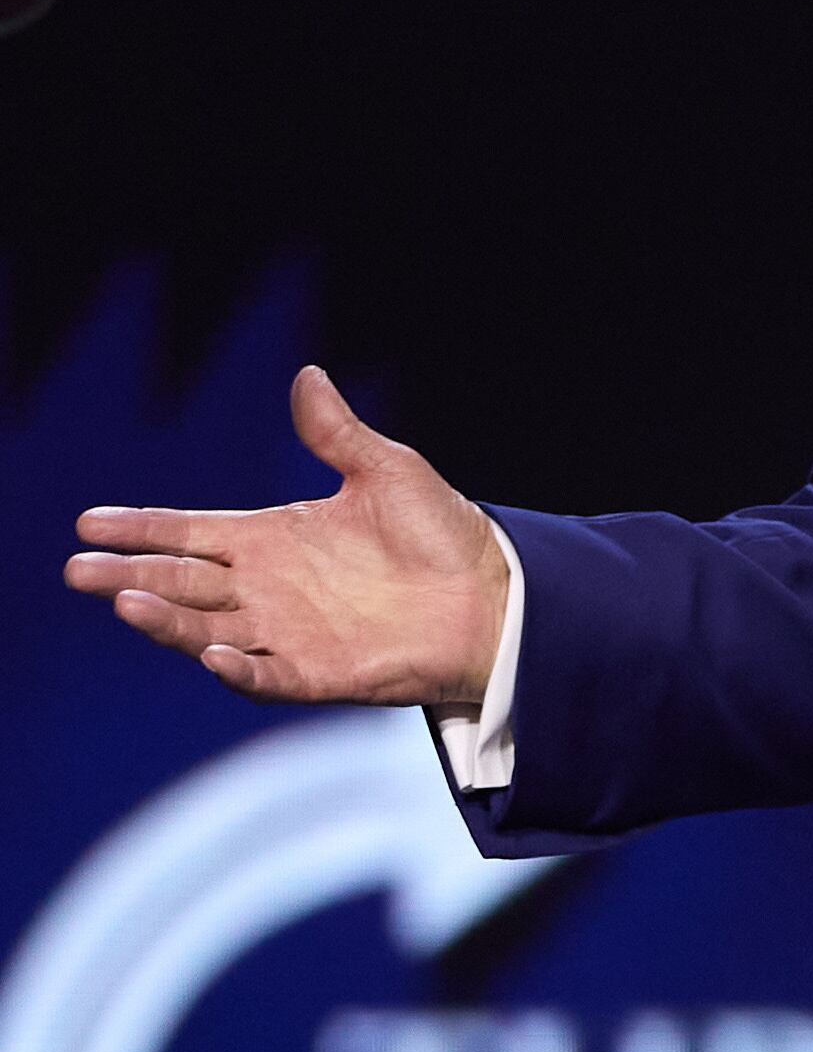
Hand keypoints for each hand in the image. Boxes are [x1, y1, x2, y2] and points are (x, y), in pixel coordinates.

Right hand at [66, 366, 510, 705]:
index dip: (141, 527)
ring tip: (127, 602)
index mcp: (272, 538)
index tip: (87, 522)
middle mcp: (267, 589)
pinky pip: (265, 675)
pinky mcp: (317, 673)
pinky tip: (214, 653)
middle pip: (181, 581)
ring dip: (167, 620)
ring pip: (206, 629)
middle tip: (77, 570)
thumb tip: (307, 375)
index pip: (190, 532)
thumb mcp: (386, 470)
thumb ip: (336, 433)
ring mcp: (287, 633)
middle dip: (129, 575)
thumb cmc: (442, 533)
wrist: (495, 593)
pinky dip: (238, 668)